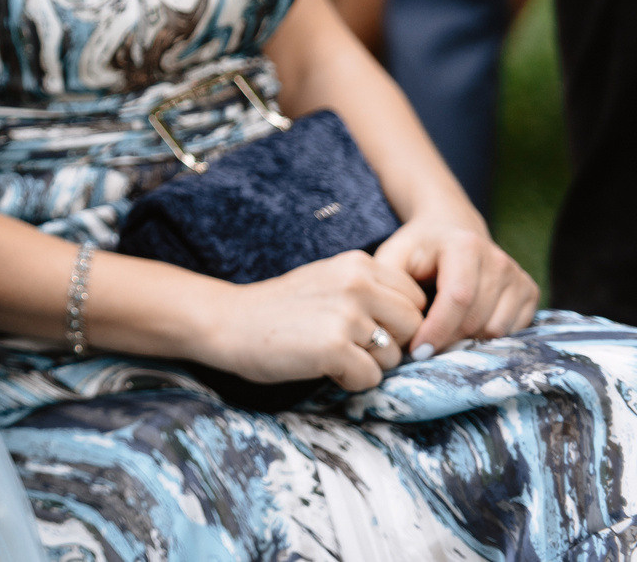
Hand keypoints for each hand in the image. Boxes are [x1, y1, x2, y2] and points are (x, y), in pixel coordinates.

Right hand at [197, 251, 426, 390]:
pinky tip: (321, 367)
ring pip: (396, 356)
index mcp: (358, 264)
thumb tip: (419, 324)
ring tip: (331, 354)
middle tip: (352, 346)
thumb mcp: (328, 282)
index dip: (398, 321)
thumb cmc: (279, 308)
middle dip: (391, 344)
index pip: (415, 298)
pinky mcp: (335, 348)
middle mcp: (358, 284)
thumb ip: (370, 291)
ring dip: (369, 365)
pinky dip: (350, 382)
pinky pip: (371, 379)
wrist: (227, 322)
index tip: (368, 329)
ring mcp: (347, 315)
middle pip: (414, 327)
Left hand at [374, 214, 538, 356]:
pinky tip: (464, 328)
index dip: (437, 329)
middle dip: (448, 340)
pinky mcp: (529, 292)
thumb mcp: (394, 256)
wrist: (451, 229)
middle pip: (477, 318)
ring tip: (442, 335)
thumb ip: (390, 283)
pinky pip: (512, 331)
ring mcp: (518, 276)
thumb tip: (394, 319)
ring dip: (467, 341)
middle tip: (424, 348)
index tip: (418, 351)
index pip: (458, 297)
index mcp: (465, 245)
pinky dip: (487, 338)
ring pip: (496, 330)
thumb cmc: (419, 248)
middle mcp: (498, 260)